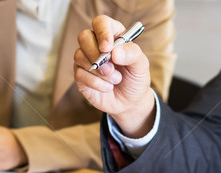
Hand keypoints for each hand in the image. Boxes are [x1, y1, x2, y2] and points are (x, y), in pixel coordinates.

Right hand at [74, 15, 155, 137]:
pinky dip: (96, 83)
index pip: (101, 23)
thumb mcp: (141, 66)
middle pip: (84, 37)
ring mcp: (86, 60)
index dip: (102, 32)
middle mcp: (96, 45)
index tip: (108, 47)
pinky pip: (80, 74)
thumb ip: (132, 54)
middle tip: (111, 68)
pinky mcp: (80, 76)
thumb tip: (114, 52)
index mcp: (113, 36)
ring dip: (99, 71)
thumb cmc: (135, 80)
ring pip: (79, 55)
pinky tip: (108, 88)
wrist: (130, 103)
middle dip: (96, 53)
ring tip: (115, 79)